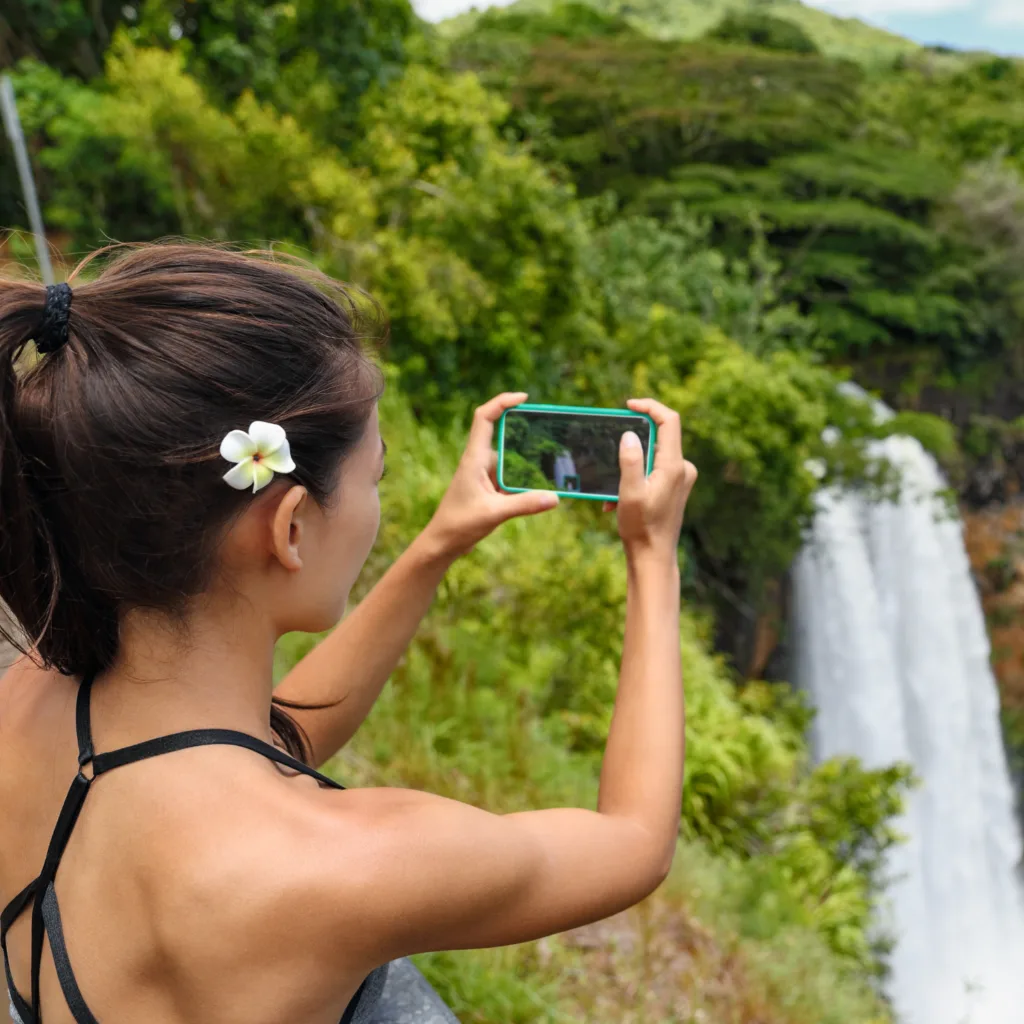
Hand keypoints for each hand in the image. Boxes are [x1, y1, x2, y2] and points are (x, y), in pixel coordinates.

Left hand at [423, 393, 559, 559]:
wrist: (442, 543)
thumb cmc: (459, 525)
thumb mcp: (495, 513)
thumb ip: (524, 504)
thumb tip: (554, 498)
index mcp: (474, 459)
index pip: (485, 418)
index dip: (502, 402)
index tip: (523, 398)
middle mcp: (478, 462)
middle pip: (501, 434)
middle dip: (523, 429)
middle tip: (550, 429)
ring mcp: (483, 475)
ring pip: (508, 457)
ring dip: (526, 457)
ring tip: (552, 457)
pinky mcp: (488, 489)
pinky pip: (509, 476)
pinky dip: (524, 477)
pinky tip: (542, 484)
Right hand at [614, 398, 696, 562]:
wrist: (654, 557)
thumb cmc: (641, 528)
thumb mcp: (629, 492)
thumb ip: (630, 461)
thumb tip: (629, 435)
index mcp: (674, 466)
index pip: (669, 421)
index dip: (650, 407)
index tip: (629, 405)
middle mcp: (683, 468)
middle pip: (659, 437)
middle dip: (631, 445)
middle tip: (610, 456)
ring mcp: (681, 478)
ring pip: (652, 456)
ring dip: (630, 467)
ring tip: (613, 491)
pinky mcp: (675, 487)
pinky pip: (654, 471)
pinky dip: (635, 479)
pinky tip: (619, 501)